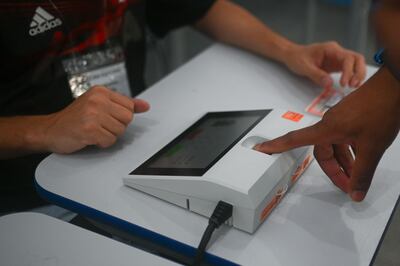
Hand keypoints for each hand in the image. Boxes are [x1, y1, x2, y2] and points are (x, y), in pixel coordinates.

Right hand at [43, 86, 149, 153]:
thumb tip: (145, 106)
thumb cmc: (75, 118)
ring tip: (94, 131)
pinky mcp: (89, 129)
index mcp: (101, 91)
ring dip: (108, 135)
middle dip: (116, 126)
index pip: (129, 106)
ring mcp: (93, 114)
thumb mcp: (99, 105)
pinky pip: (110, 141)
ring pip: (120, 131)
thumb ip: (123, 105)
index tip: (107, 117)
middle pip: (127, 118)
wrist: (50, 129)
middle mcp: (97, 100)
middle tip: (100, 125)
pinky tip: (90, 138)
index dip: (120, 117)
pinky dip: (102, 143)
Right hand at [255, 67, 399, 200]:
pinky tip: (364, 159)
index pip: (294, 139)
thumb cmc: (381, 109)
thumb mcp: (372, 147)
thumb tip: (356, 193)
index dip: (276, 146)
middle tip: (347, 185)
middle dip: (335, 170)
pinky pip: (345, 139)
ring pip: (336, 146)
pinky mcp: (351, 118)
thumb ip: (363, 173)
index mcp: (327, 129)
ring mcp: (341, 120)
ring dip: (346, 163)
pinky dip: (352, 152)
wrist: (395, 86)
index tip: (261, 149)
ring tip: (359, 176)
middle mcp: (330, 124)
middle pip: (323, 152)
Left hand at [284, 42, 365, 89]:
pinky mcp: (336, 65)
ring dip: (357, 75)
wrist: (292, 55)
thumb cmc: (297, 57)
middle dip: (358, 72)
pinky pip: (349, 70)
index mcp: (330, 49)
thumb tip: (329, 84)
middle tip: (353, 85)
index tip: (344, 83)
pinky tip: (350, 85)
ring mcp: (337, 59)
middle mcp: (337, 52)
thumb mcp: (304, 67)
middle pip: (357, 59)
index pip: (348, 58)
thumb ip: (316, 75)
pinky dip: (352, 77)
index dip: (349, 71)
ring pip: (355, 64)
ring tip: (353, 86)